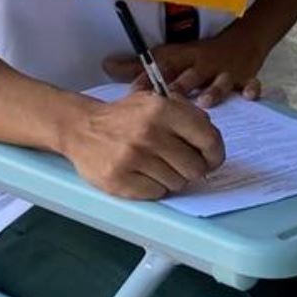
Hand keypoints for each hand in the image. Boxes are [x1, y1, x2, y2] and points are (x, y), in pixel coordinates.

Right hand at [61, 90, 225, 198]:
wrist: (80, 127)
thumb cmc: (126, 117)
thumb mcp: (157, 102)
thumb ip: (189, 115)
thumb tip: (212, 141)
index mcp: (162, 110)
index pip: (209, 140)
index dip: (216, 155)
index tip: (211, 160)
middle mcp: (148, 133)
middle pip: (195, 168)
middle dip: (191, 168)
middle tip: (178, 163)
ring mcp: (131, 158)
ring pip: (177, 183)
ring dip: (171, 178)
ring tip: (154, 165)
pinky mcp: (118, 180)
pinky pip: (156, 193)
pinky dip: (154, 187)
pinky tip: (141, 174)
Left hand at [103, 29, 268, 104]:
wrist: (243, 39)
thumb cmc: (200, 54)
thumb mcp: (171, 55)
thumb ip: (139, 65)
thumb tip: (105, 65)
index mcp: (183, 60)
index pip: (162, 69)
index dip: (149, 79)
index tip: (135, 92)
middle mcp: (203, 65)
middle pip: (191, 75)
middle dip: (182, 86)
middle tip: (170, 98)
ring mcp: (226, 72)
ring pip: (220, 81)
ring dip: (214, 90)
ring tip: (206, 102)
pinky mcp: (247, 77)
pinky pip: (251, 83)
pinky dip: (251, 88)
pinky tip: (250, 96)